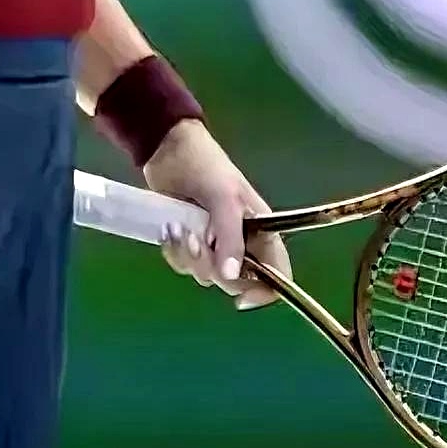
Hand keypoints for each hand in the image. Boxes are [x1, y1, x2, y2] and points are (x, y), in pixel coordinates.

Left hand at [142, 120, 291, 310]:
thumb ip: (231, 238)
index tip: (240, 298)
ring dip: (188, 256)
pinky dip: (175, 252)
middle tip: (195, 239)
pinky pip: (185, 266)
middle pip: (235, 281)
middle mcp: (241, 242)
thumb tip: (232, 278)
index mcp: (261, 230)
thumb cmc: (207, 166)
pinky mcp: (191, 242)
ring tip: (177, 227)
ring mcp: (215, 244)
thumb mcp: (224, 198)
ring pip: (206, 275)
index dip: (266, 292)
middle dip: (210, 265)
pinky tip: (169, 229)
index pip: (278, 273)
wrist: (168, 149)